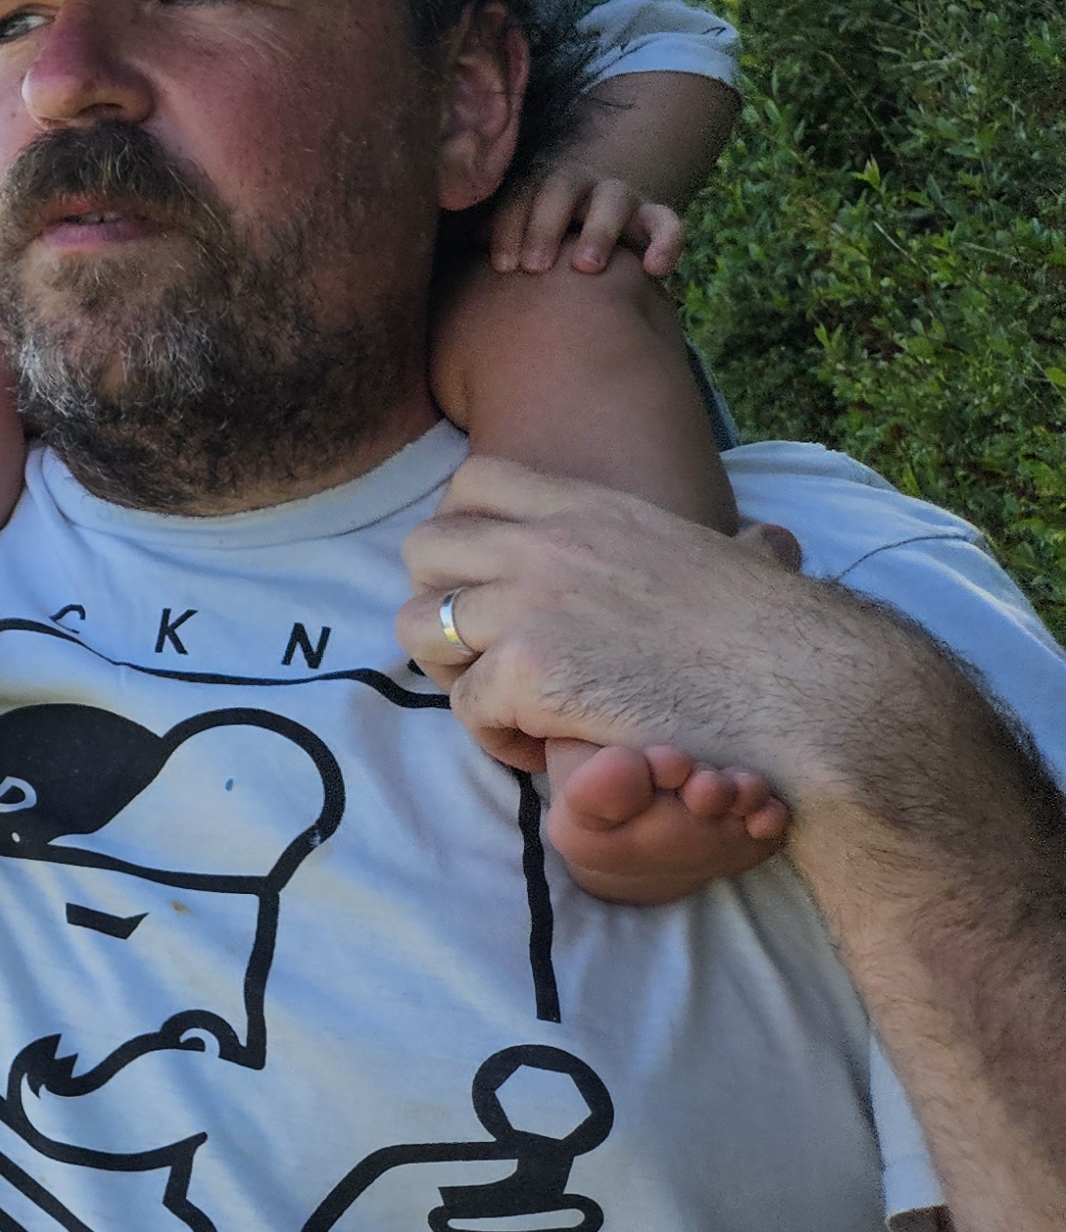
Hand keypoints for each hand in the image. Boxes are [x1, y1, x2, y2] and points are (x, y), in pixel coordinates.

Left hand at [398, 456, 860, 783]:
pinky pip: (464, 706)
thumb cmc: (791, 642)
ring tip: (508, 705)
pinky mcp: (531, 672)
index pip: (475, 482)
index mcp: (594, 508)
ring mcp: (532, 604)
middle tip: (489, 655)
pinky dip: (493, 737)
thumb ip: (729, 549)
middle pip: (423, 549)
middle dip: (440, 602)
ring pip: (419, 627)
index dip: (463, 532)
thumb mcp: (744, 563)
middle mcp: (550, 543)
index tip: (490, 582)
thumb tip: (766, 546)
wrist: (812, 695)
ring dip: (451, 671)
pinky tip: (544, 749)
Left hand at [487, 165, 681, 277]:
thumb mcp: (508, 243)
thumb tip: (416, 258)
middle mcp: (576, 186)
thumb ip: (471, 243)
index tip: (500, 266)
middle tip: (533, 267)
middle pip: (561, 187)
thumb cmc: (536, 250)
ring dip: (599, 230)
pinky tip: (655, 271)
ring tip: (586, 267)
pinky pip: (667, 223)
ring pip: (613, 198)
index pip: (517, 196)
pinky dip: (666, 242)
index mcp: (534, 189)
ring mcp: (618, 198)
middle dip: (545, 225)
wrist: (592, 236)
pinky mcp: (654, 218)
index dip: (508, 226)